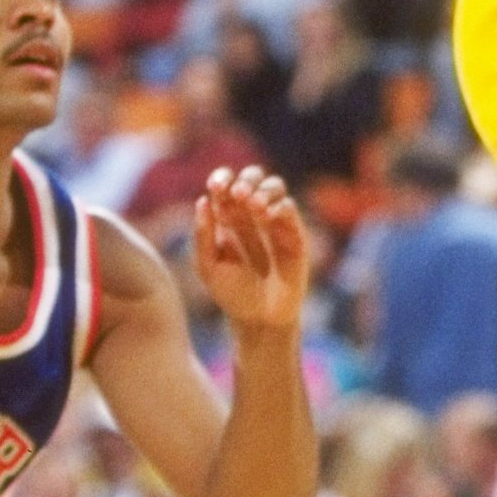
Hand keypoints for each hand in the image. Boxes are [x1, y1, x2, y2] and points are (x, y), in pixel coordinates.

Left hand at [193, 165, 309, 333]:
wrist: (259, 319)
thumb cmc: (231, 293)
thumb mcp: (208, 266)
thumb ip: (203, 235)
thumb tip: (202, 200)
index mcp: (228, 218)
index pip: (227, 185)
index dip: (223, 177)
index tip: (216, 185)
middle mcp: (252, 215)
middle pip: (253, 178)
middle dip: (246, 179)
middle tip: (239, 193)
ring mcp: (275, 223)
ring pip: (275, 187)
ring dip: (264, 189)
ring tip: (255, 204)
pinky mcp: (294, 235)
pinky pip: (290, 209)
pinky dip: (281, 205)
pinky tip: (269, 215)